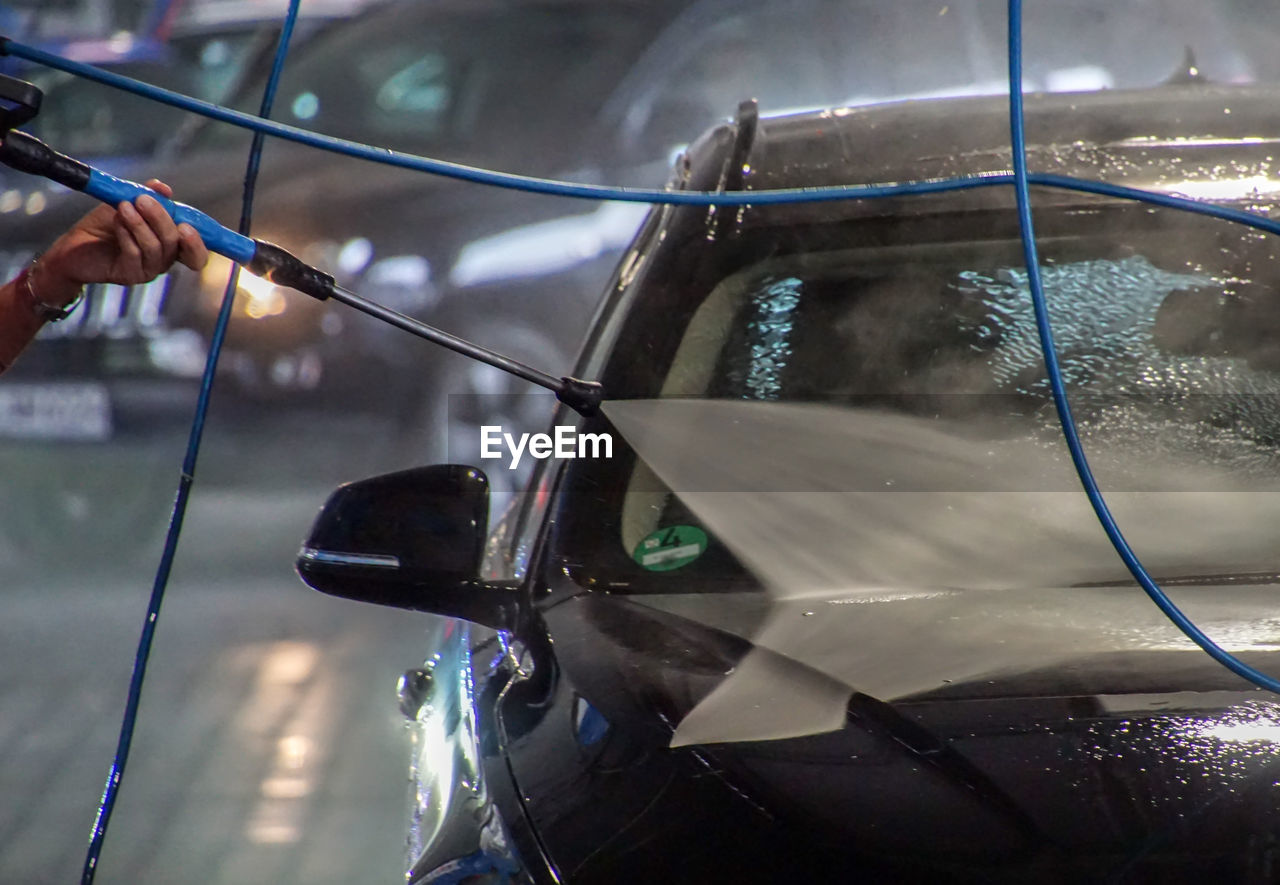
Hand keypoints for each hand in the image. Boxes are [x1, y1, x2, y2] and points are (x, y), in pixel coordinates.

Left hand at [32, 179, 209, 305]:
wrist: (73, 245)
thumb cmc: (102, 227)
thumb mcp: (126, 203)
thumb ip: (147, 195)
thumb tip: (163, 188)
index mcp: (170, 245)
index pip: (195, 251)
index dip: (197, 242)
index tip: (186, 226)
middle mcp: (163, 259)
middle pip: (176, 244)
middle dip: (161, 219)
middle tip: (143, 200)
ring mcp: (148, 269)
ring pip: (156, 248)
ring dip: (140, 224)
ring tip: (124, 207)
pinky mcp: (130, 275)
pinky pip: (135, 254)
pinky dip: (126, 234)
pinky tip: (116, 222)